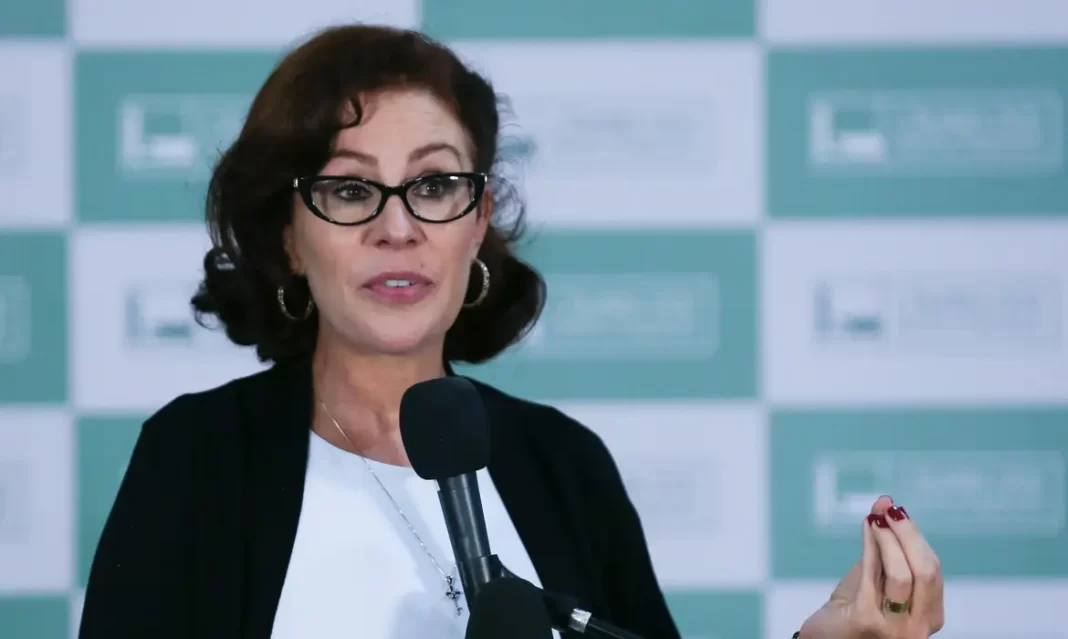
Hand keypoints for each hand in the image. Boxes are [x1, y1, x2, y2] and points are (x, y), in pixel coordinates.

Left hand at [797, 496, 943, 637]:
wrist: (823, 638)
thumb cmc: (851, 610)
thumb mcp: (875, 577)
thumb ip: (883, 548)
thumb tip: (885, 506)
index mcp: (928, 614)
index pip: (932, 570)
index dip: (916, 536)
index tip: (897, 509)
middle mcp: (918, 626)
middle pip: (926, 572)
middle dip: (908, 535)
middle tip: (889, 509)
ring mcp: (895, 628)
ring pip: (902, 575)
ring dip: (888, 539)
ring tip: (876, 517)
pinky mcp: (866, 621)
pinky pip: (872, 577)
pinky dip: (871, 547)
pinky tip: (867, 528)